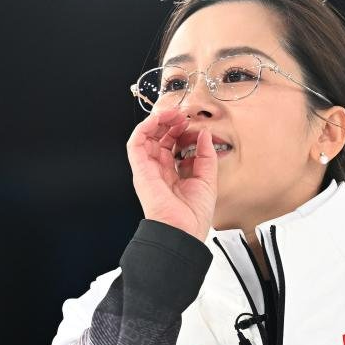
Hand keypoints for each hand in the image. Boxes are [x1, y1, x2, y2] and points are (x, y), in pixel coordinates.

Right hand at [125, 106, 217, 242]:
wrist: (183, 231)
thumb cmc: (194, 215)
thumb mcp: (208, 180)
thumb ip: (207, 156)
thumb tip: (204, 134)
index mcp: (174, 175)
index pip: (173, 146)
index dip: (182, 132)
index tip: (193, 126)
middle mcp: (159, 171)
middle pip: (159, 138)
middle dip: (170, 123)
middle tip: (182, 115)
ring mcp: (148, 169)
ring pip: (147, 137)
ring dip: (158, 121)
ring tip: (173, 114)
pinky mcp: (140, 169)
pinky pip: (135, 143)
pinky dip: (144, 128)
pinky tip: (158, 120)